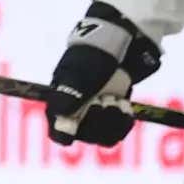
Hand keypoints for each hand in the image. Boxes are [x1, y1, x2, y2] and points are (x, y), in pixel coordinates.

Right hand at [44, 1, 162, 146]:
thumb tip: (61, 118)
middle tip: (104, 99)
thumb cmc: (92, 57)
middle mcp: (76, 114)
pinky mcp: (112, 116)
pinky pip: (117, 133)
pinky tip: (125, 108)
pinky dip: (124, 122)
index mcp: (61, 105)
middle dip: (99, 118)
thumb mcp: (79, 74)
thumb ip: (70, 95)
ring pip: (103, 137)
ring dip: (113, 119)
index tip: (81, 121)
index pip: (58, 133)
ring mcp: (95, 116)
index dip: (68, 133)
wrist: (117, 46)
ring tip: (116, 100)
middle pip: (86, 136)